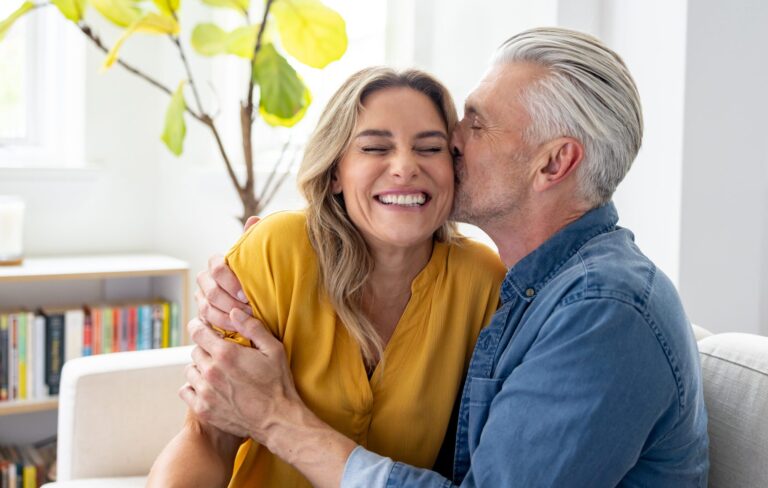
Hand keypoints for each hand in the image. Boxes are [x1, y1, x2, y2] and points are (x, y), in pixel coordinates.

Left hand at [181, 310, 356, 487]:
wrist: (277, 421)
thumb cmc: (278, 384)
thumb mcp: (273, 350)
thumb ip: (252, 328)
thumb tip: (233, 311)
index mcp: (226, 353)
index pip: (197, 331)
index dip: (199, 326)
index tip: (204, 328)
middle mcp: (211, 371)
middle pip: (195, 351)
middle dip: (206, 349)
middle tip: (220, 354)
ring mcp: (205, 392)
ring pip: (190, 371)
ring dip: (200, 368)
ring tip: (215, 372)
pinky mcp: (203, 409)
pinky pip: (185, 391)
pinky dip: (193, 387)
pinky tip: (208, 387)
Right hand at [195, 216, 260, 330]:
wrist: (254, 303)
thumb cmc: (256, 279)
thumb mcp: (257, 261)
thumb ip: (252, 241)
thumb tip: (253, 219)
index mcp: (217, 265)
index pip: (216, 267)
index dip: (230, 281)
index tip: (246, 293)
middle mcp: (205, 282)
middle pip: (212, 291)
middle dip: (231, 302)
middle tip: (250, 311)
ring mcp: (201, 300)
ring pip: (207, 309)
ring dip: (227, 317)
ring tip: (246, 323)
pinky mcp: (202, 318)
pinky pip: (206, 323)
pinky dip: (221, 328)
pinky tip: (236, 332)